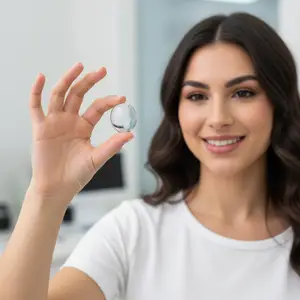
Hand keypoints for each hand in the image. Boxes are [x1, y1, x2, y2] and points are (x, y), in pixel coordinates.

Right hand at [28, 63, 132, 204]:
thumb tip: (130, 134)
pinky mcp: (40, 127)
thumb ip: (112, 146)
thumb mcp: (97, 158)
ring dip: (67, 79)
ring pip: (60, 95)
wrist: (57, 188)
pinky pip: (36, 106)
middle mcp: (70, 121)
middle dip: (89, 81)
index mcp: (84, 127)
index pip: (97, 107)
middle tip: (102, 70)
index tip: (122, 98)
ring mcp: (55, 122)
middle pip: (79, 94)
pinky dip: (37, 91)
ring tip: (79, 66)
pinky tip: (41, 77)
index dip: (108, 101)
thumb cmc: (77, 174)